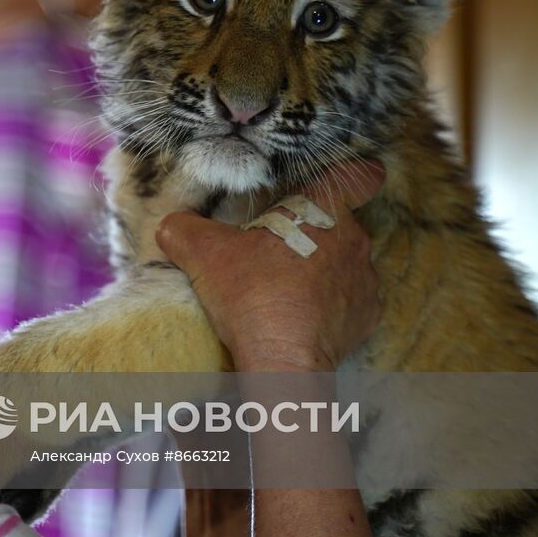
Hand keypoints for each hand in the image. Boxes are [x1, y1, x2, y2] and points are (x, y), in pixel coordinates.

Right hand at [155, 160, 385, 371]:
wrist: (282, 361)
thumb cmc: (252, 296)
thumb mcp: (204, 253)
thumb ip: (184, 229)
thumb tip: (172, 226)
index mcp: (324, 212)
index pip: (359, 176)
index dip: (353, 174)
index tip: (337, 185)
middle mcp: (355, 242)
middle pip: (340, 224)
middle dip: (312, 231)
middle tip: (276, 249)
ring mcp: (364, 282)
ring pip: (345, 263)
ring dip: (321, 269)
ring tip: (286, 287)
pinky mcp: (365, 319)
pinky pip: (350, 301)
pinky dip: (330, 305)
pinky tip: (301, 314)